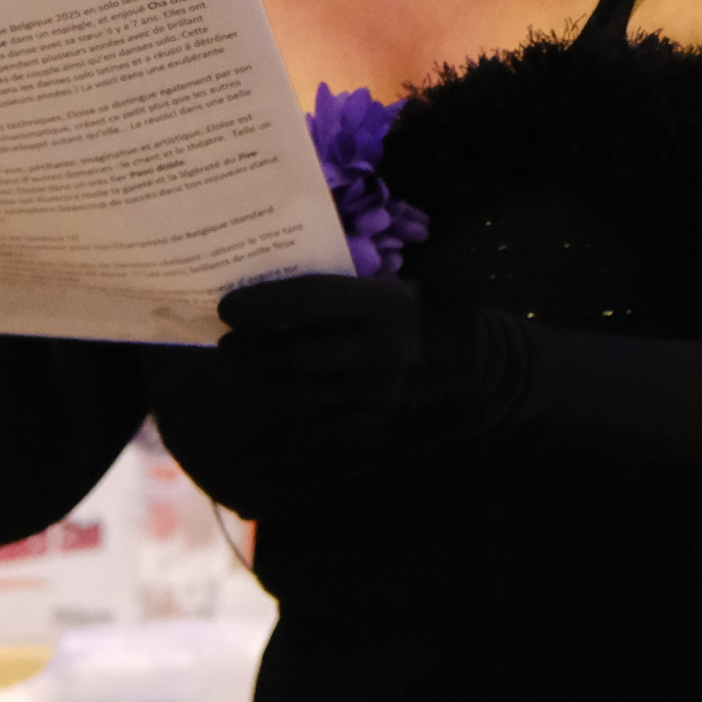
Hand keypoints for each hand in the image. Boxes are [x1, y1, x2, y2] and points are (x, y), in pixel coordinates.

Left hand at [216, 273, 426, 412]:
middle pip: (300, 353)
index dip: (264, 304)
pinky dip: (297, 394)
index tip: (227, 307)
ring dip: (270, 375)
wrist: (474, 361)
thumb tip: (279, 291)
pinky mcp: (378, 415)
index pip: (310, 300)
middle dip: (256, 349)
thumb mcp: (393, 286)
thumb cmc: (425, 309)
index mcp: (385, 302)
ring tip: (245, 361)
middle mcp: (380, 348)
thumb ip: (345, 291)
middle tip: (227, 341)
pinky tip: (280, 382)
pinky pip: (324, 408)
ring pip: (306, 387)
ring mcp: (378, 389)